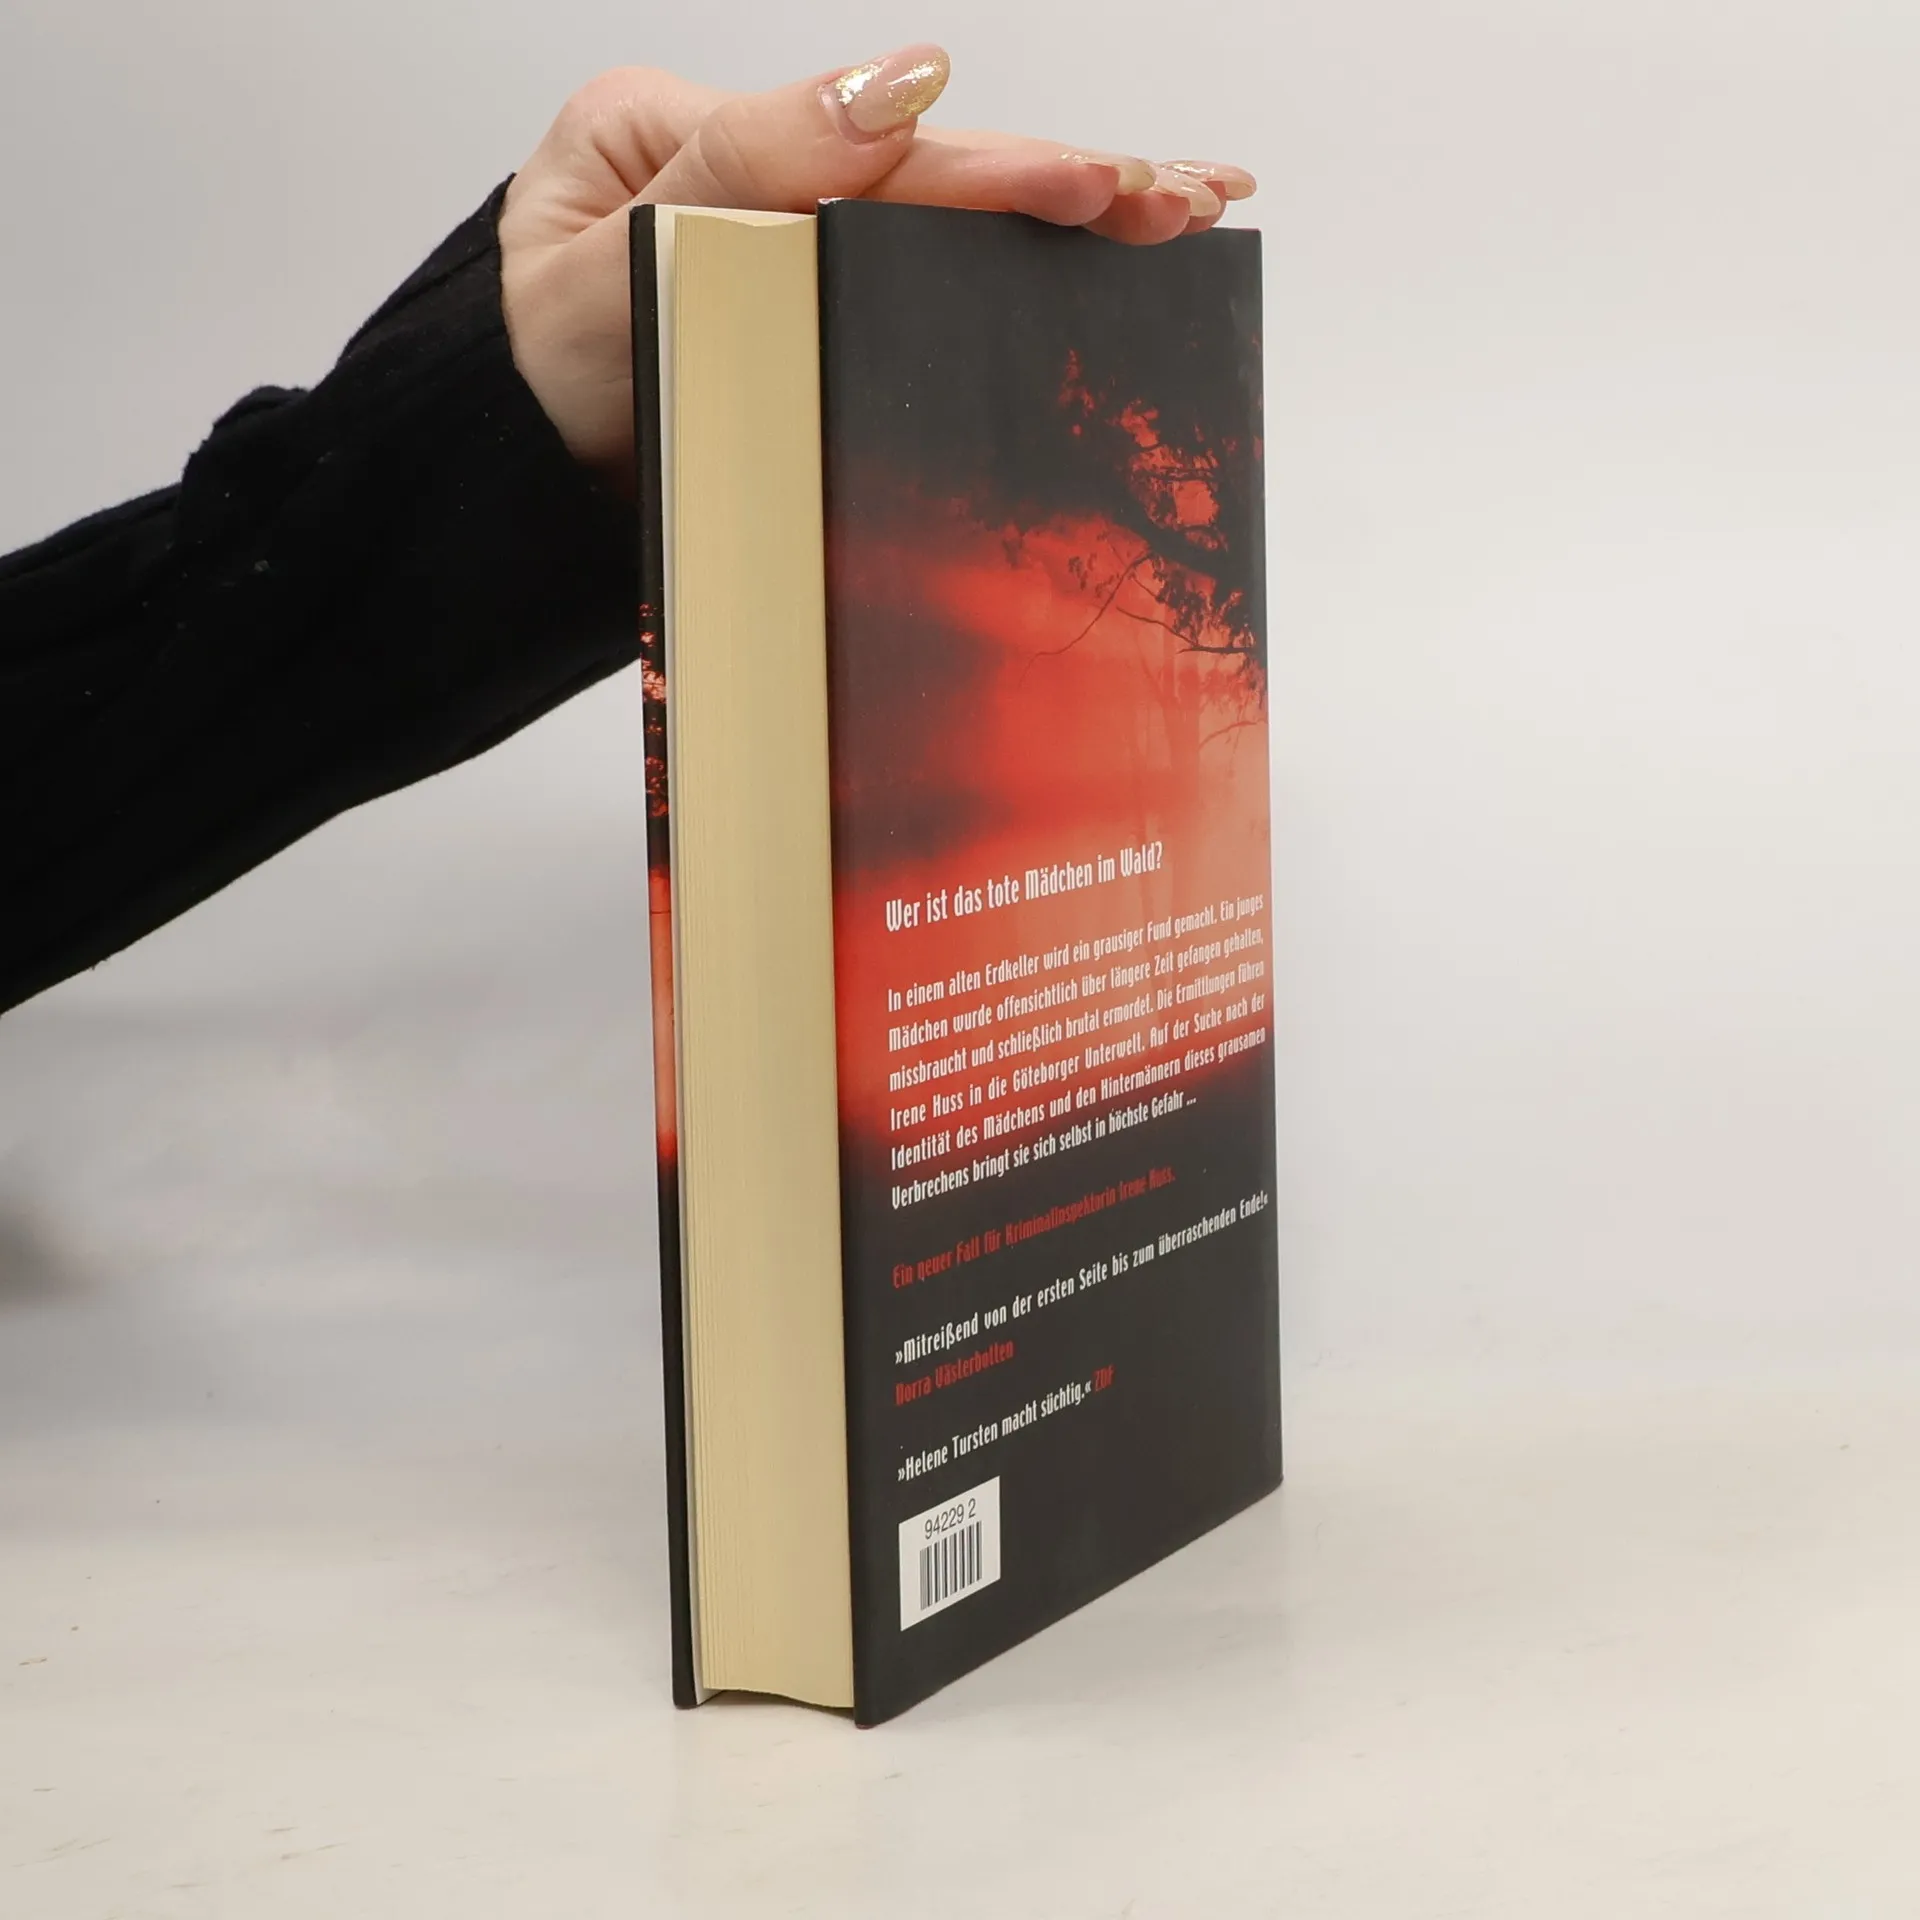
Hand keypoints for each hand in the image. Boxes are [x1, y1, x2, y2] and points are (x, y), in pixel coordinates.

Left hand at [498, 46, 1256, 483]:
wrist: (512, 465)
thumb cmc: (542, 368)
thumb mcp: (601, 265)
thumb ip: (740, 176)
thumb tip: (895, 87)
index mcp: (692, 134)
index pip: (871, 155)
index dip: (995, 171)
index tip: (1099, 186)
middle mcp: (755, 168)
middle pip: (932, 173)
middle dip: (1069, 181)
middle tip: (1189, 198)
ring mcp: (790, 232)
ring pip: (945, 217)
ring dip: (1070, 214)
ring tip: (1186, 208)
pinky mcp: (813, 295)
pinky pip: (923, 273)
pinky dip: (1015, 263)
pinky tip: (1098, 258)